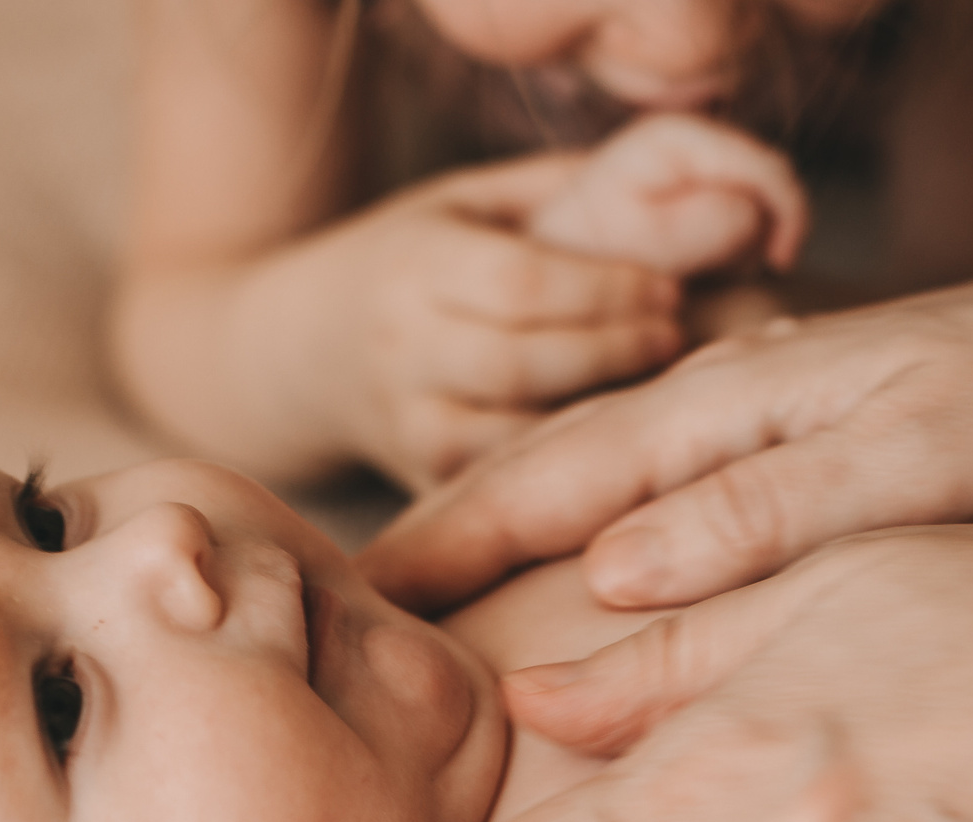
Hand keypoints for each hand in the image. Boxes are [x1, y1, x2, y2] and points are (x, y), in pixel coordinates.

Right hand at [283, 154, 685, 491]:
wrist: (295, 355)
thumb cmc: (406, 263)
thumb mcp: (462, 200)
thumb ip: (554, 191)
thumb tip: (677, 189)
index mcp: (413, 264)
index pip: (520, 283)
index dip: (605, 289)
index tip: (667, 287)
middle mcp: (400, 348)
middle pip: (522, 361)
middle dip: (612, 349)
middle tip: (675, 335)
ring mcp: (405, 423)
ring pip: (512, 433)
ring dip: (594, 415)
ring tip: (655, 388)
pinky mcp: (418, 478)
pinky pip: (502, 482)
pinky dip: (562, 466)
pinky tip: (614, 442)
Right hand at [356, 248, 972, 610]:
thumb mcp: (917, 462)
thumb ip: (764, 512)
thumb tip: (610, 569)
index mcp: (733, 403)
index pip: (552, 476)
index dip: (449, 545)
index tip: (358, 608)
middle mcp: (724, 409)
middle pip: (545, 474)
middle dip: (443, 542)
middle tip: (346, 620)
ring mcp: (754, 431)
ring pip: (592, 488)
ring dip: (502, 539)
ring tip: (422, 612)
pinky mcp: (794, 460)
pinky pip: (654, 506)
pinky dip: (586, 542)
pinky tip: (578, 591)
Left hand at [526, 113, 807, 278]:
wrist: (545, 266)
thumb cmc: (586, 257)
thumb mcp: (645, 244)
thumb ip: (702, 225)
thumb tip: (751, 215)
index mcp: (677, 138)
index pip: (766, 165)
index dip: (789, 212)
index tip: (780, 263)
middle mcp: (689, 140)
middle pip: (768, 184)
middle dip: (762, 232)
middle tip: (719, 276)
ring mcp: (693, 165)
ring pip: (758, 207)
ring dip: (744, 247)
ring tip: (695, 276)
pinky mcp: (693, 192)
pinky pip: (739, 224)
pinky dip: (730, 253)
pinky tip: (695, 272)